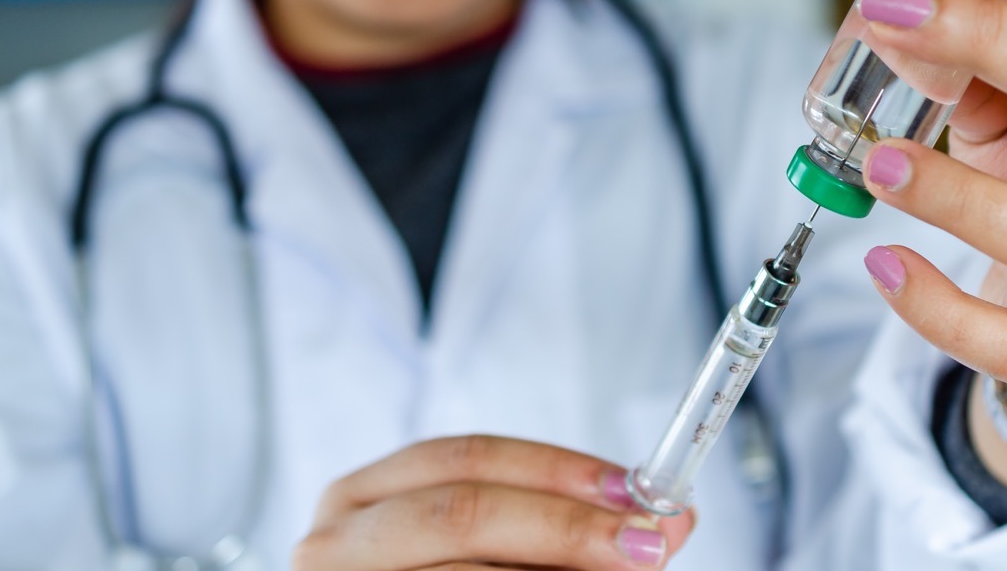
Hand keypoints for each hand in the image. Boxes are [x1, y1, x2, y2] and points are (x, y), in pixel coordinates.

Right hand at [291, 435, 695, 569]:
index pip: (467, 457)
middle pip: (463, 513)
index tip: (636, 492)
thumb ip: (569, 531)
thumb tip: (670, 520)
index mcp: (365, 497)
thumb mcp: (496, 549)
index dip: (557, 470)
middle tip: (645, 546)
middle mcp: (336, 540)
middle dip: (565, 526)